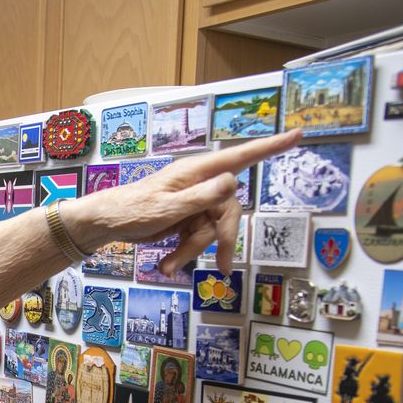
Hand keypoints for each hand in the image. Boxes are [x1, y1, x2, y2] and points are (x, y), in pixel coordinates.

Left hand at [65, 129, 301, 274]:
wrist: (104, 224)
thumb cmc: (131, 209)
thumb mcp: (168, 207)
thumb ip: (202, 196)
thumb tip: (233, 180)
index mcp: (198, 171)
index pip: (241, 156)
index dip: (271, 146)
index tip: (299, 134)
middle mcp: (200, 183)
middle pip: (229, 211)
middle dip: (222, 241)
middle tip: (224, 268)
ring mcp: (193, 202)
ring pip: (212, 229)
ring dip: (193, 251)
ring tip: (168, 267)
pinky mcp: (185, 218)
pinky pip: (197, 237)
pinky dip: (184, 252)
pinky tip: (167, 264)